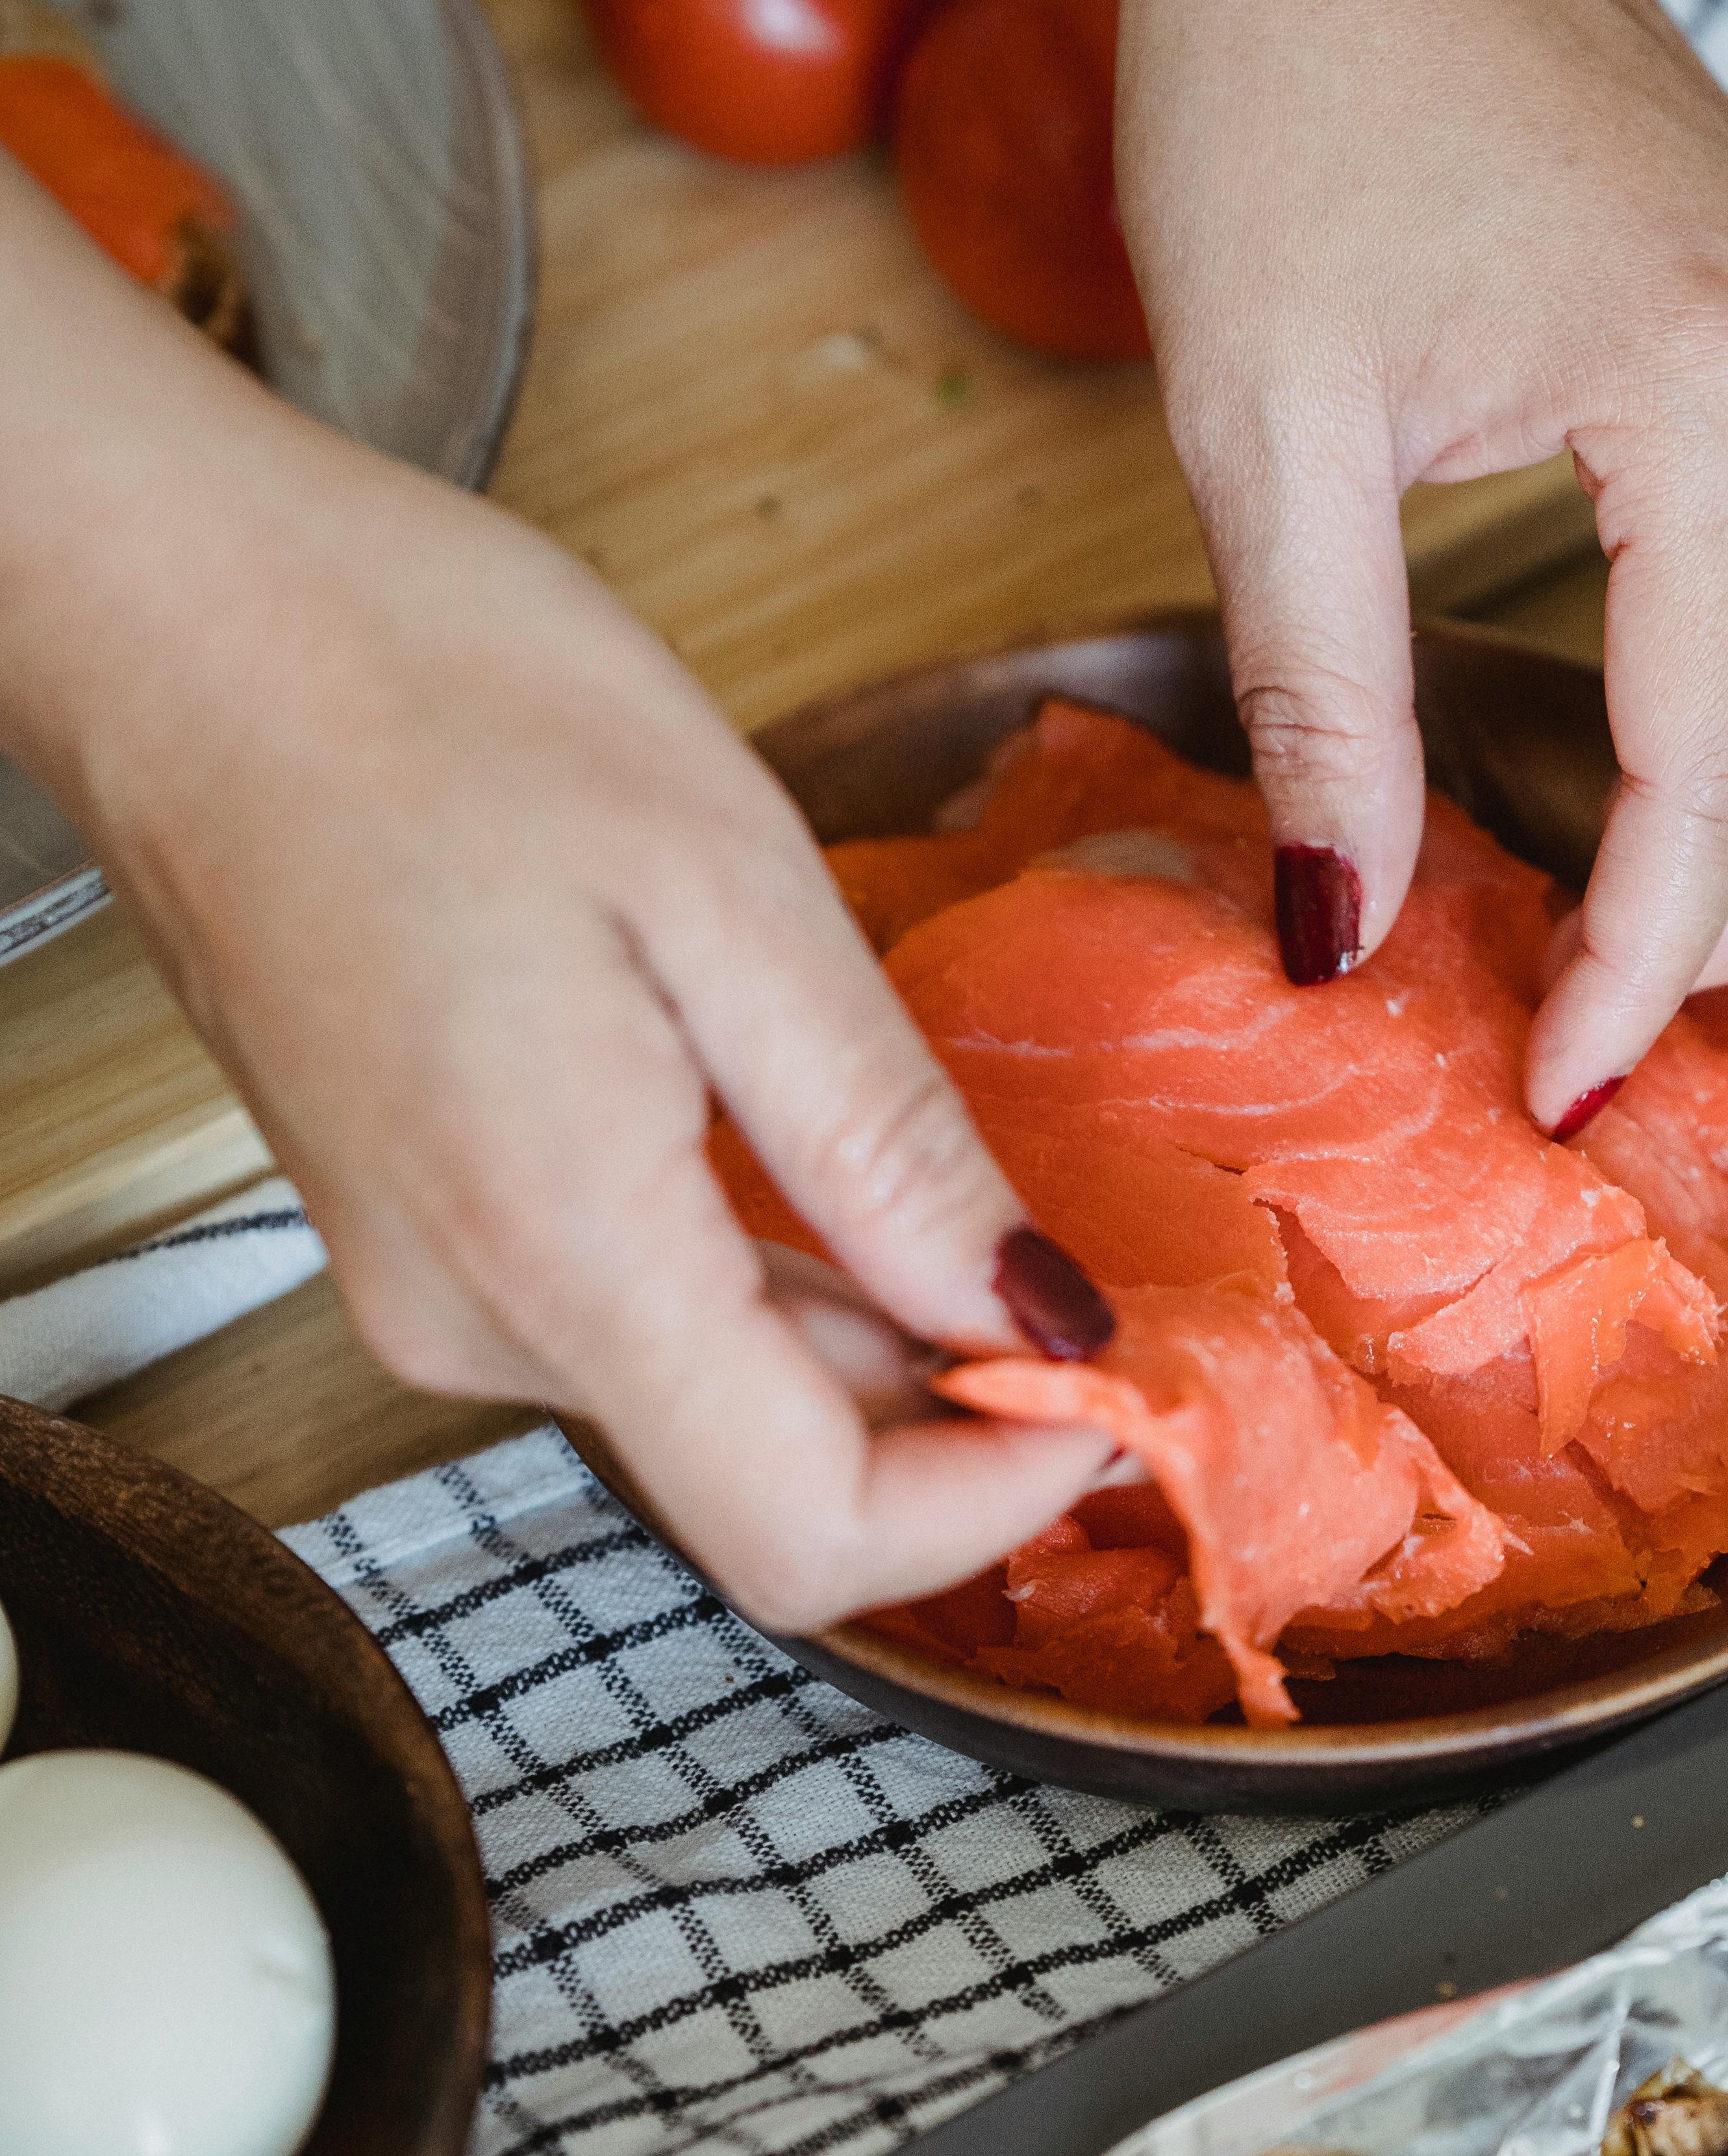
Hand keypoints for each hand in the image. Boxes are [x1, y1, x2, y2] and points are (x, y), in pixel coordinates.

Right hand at [0, 165, 1116, 1631]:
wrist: (183, 618)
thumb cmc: (433, 692)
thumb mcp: (731, 890)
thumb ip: (883, 1144)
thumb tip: (1035, 1317)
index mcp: (560, 1252)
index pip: (808, 1537)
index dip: (990, 1505)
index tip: (1116, 1389)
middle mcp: (476, 1323)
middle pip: (769, 1486)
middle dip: (951, 1416)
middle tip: (1093, 1271)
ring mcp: (431, 1292)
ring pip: (712, 1402)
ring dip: (863, 1332)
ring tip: (964, 1185)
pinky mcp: (420, 1238)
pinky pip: (636, 1319)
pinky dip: (759, 1273)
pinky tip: (814, 1141)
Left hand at [1038, 0, 1727, 1128]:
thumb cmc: (1281, 77)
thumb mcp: (1261, 421)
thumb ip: (1321, 699)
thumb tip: (1341, 931)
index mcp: (1715, 398)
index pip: (1715, 772)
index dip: (1641, 965)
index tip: (1559, 1091)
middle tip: (1622, 1016)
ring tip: (1672, 905)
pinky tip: (1689, 737)